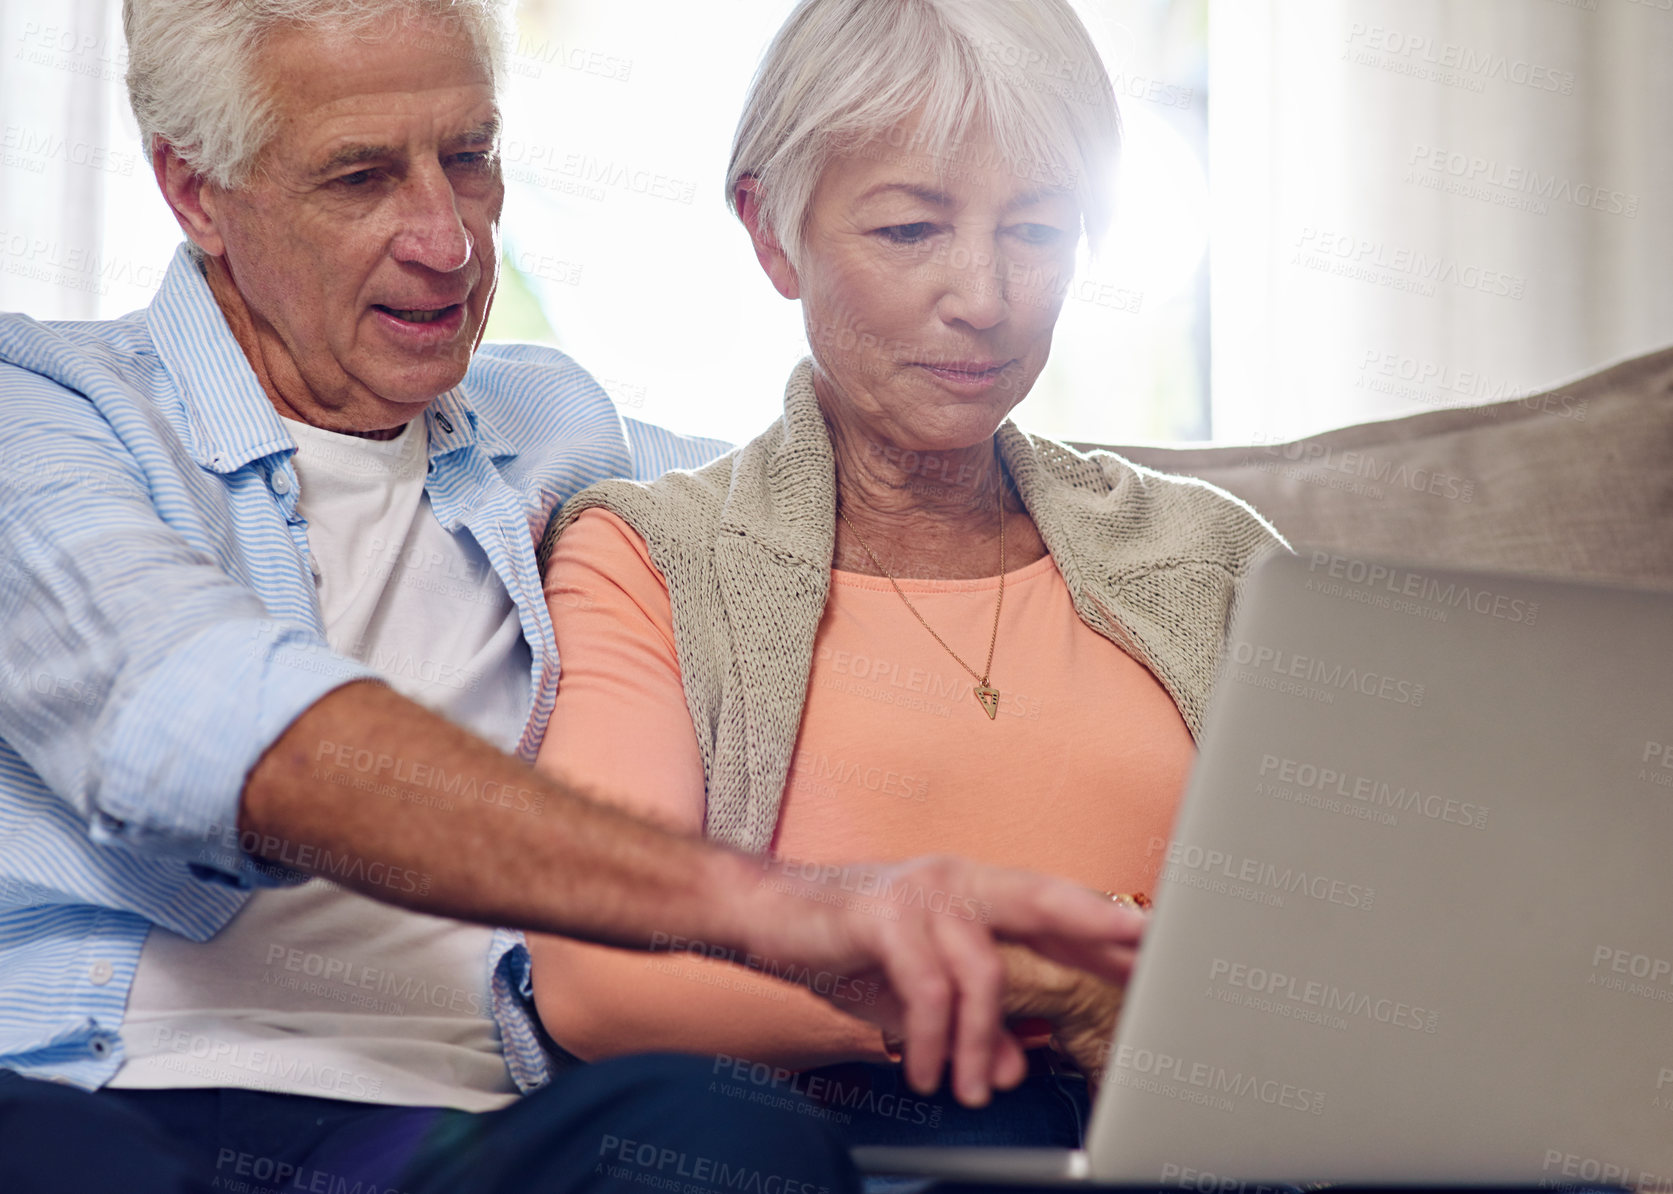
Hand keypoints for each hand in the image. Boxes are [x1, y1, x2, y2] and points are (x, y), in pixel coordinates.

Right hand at [734, 854, 1145, 1108]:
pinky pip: (928, 987)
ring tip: (973, 1091)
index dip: (1101, 922)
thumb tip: (1014, 1066)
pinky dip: (934, 1038)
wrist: (763, 913)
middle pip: (1040, 897)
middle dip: (1095, 924)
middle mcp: (953, 879)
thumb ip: (970, 1023)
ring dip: (981, 1042)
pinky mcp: (881, 913)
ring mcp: (919, 891)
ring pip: (982, 970)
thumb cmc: (843, 944)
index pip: (1049, 904)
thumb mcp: (915, 996)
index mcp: (971, 890)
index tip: (1151, 941)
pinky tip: (927, 1070)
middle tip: (1139, 951)